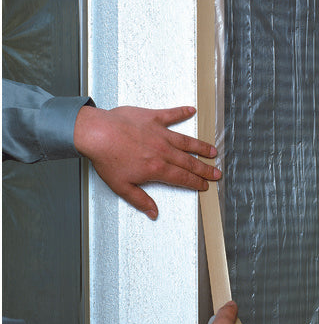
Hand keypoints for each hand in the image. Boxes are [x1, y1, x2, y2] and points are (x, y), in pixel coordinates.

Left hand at [74, 104, 220, 219]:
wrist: (97, 133)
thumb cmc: (106, 158)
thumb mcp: (122, 186)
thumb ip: (140, 200)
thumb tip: (153, 212)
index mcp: (157, 168)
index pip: (183, 178)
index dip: (196, 183)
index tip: (205, 185)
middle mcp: (163, 151)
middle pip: (190, 162)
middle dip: (205, 169)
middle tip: (216, 173)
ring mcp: (160, 133)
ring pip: (186, 142)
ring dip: (201, 147)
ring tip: (212, 151)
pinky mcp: (152, 118)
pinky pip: (171, 115)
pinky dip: (182, 112)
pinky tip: (191, 111)